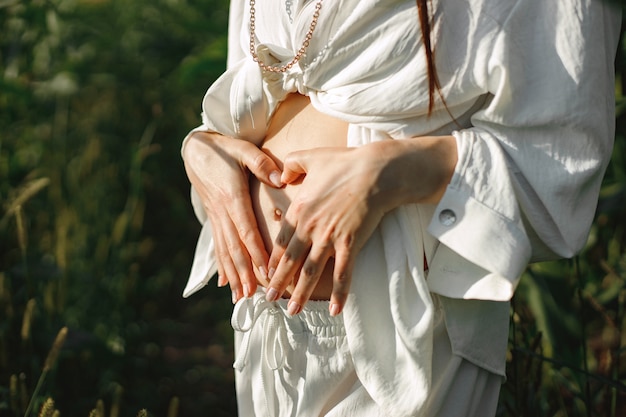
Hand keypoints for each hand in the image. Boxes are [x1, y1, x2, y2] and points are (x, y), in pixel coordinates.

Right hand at [182, 131, 282, 302]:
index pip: (246, 230)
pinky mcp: (213, 218)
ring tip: (240, 297)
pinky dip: (222, 266)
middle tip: (253, 295)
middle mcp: (222, 212)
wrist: (196, 150)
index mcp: (232, 197)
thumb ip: (261, 164)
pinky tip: (224, 284)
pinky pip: (218, 246)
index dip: (256, 252)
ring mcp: (216, 217)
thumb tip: (279, 179)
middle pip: (235, 247)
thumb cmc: (225, 148)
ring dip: (233, 275)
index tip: (266, 271)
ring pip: (225, 250)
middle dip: (245, 272)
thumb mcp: (243, 149)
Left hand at [265, 146, 389, 315]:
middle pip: (290, 261)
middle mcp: (310, 228)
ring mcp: (330, 238)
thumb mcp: (311, 157)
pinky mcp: (351, 243)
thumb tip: (281, 175)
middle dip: (279, 283)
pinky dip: (340, 293)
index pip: (280, 241)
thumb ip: (291, 165)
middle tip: (270, 300)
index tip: (265, 275)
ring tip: (293, 311)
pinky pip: (343, 273)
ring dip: (301, 293)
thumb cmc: (345, 163)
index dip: (272, 261)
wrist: (376, 171)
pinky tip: (335, 310)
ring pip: (312, 272)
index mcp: (298, 210)